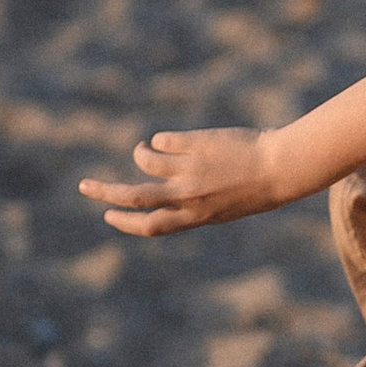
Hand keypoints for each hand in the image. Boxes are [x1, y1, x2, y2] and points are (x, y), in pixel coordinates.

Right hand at [79, 128, 286, 234]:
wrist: (281, 167)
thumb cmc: (257, 189)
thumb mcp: (223, 207)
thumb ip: (193, 205)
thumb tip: (163, 194)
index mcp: (196, 216)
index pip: (151, 226)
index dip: (125, 222)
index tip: (108, 215)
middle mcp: (188, 195)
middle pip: (135, 196)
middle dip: (105, 193)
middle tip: (84, 186)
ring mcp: (190, 169)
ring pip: (146, 161)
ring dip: (140, 155)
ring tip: (143, 150)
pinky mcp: (194, 144)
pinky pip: (164, 141)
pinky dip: (159, 141)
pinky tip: (168, 141)